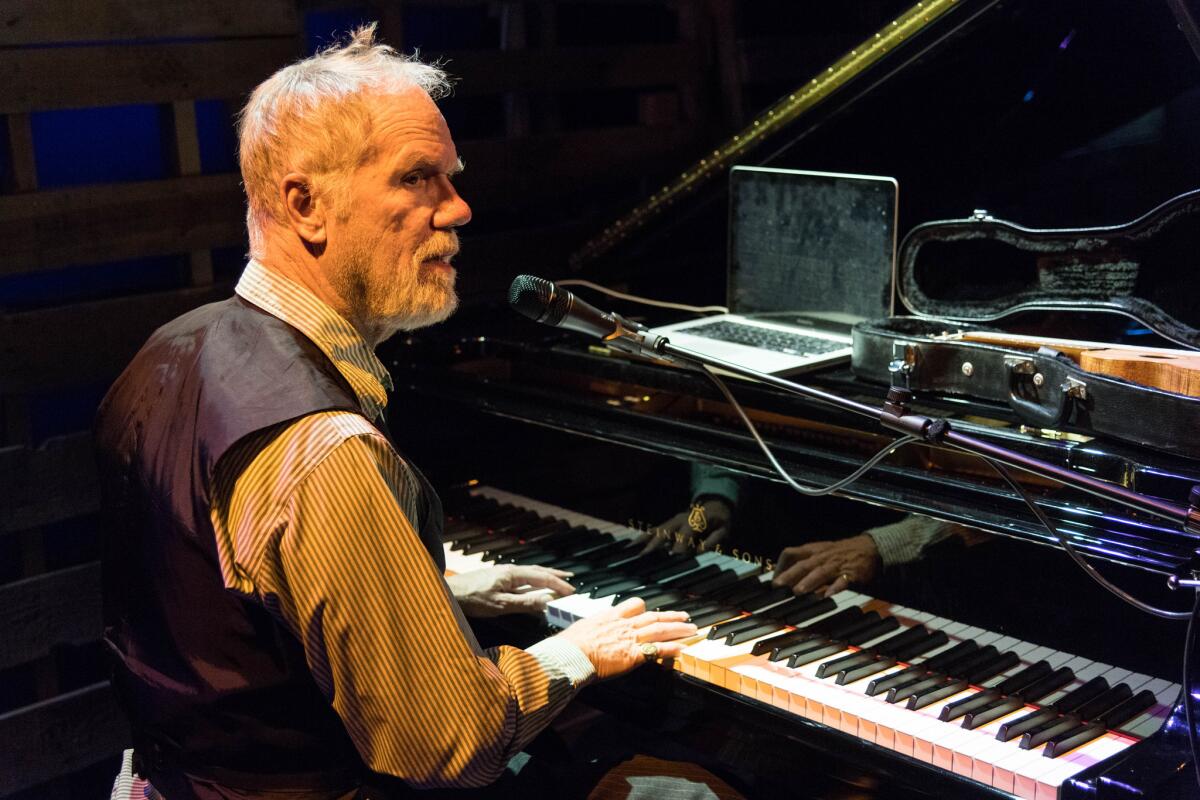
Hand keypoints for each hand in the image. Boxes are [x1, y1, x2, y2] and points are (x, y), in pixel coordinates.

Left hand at [446, 564, 574, 617]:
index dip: (558, 585)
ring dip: (545, 577)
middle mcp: (510, 571)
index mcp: (513, 574)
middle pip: (538, 572)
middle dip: (555, 576)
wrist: (449, 593)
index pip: (542, 578)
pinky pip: (521, 579)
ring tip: (556, 580)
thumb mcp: (500, 605)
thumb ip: (524, 604)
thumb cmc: (472, 599)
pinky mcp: (497, 579)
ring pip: (530, 574)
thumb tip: (546, 602)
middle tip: (570, 579)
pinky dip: (533, 582)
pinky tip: (533, 587)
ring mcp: (503, 574)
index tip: (571, 591)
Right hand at [555, 597, 697, 679]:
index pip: (634, 606)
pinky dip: (672, 649)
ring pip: (660, 630)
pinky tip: (683, 648)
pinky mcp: (633, 655)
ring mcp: (630, 639)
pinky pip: (657, 650)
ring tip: (692, 629)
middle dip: (671, 617)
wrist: (571, 654)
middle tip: (685, 616)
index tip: (654, 611)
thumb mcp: (581, 629)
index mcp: (611, 617)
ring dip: (678, 629)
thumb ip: (591, 630)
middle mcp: (624, 625)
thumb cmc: (570, 644)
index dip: (646, 609)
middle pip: (653, 617)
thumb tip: (586, 633)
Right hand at [641, 498, 732, 554]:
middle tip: (643, 556)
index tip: (672, 559)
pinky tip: (633, 545)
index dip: (679, 547)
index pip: (684, 535)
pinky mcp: (669, 523)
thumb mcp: (723, 530)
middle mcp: (680, 520)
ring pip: (656, 530)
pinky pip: (654, 530)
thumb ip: (713, 541)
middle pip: (665, 531)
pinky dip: (643, 537)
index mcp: (695, 521)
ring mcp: (673, 520)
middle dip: (654, 544)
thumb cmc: (720, 520)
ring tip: (631, 550)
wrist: (715, 504)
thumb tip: (699, 551)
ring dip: (643, 540)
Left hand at [772, 534, 880, 596]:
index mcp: (813, 551)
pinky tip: (828, 596)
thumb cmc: (840, 553)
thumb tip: (782, 577)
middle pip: (803, 564)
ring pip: (820, 572)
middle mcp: (822, 557)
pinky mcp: (851, 574)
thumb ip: (803, 563)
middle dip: (789, 575)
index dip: (780, 566)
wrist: (870, 548)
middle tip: (778, 586)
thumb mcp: (820, 553)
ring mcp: (836, 565)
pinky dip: (835, 588)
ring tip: (798, 591)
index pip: (791, 553)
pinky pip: (842, 581)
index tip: (772, 581)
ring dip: (809, 582)